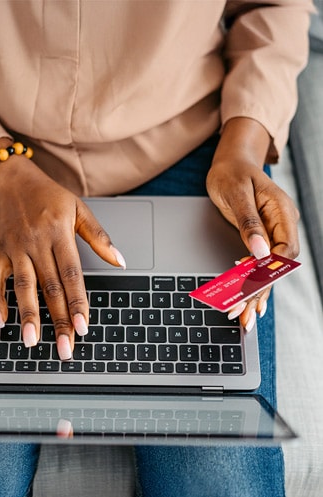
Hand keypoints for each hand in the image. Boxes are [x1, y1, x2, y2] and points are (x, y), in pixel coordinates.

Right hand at [0, 139, 124, 359]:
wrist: (11, 181)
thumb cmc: (47, 195)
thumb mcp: (79, 209)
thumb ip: (99, 237)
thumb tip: (120, 261)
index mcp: (59, 233)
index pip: (71, 274)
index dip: (78, 302)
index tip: (84, 326)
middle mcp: (36, 244)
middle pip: (49, 287)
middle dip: (58, 320)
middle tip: (65, 347)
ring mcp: (16, 249)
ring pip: (22, 286)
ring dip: (28, 315)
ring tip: (32, 341)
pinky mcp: (0, 253)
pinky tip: (1, 321)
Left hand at [206, 119, 299, 330]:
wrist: (229, 162)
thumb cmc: (231, 172)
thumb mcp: (236, 194)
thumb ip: (249, 222)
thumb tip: (259, 251)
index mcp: (282, 212)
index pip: (285, 250)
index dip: (268, 270)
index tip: (250, 286)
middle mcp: (282, 225)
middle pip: (278, 265)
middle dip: (261, 290)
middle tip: (243, 313)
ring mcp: (272, 232)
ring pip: (269, 269)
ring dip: (256, 293)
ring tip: (245, 317)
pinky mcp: (260, 237)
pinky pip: (259, 264)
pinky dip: (253, 283)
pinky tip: (250, 302)